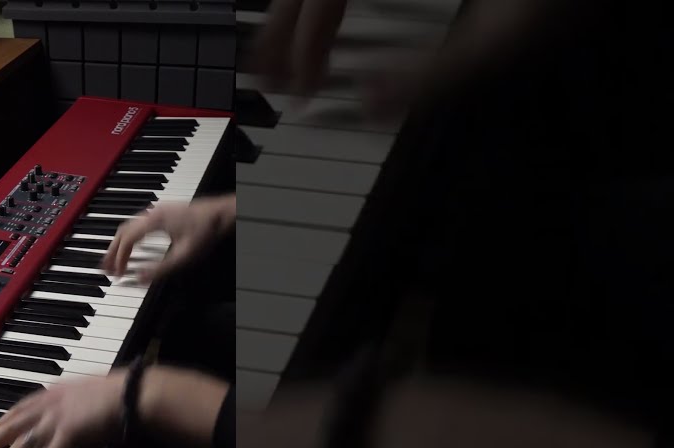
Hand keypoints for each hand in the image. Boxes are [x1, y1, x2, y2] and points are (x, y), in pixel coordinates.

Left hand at [0, 373, 126, 447]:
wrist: (133, 393)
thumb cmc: (122, 393)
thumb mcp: (91, 394)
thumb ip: (78, 403)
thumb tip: (78, 412)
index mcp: (55, 394)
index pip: (19, 409)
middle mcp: (49, 406)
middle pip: (9, 427)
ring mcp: (55, 422)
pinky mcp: (66, 437)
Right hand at [101, 195, 233, 281]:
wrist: (221, 213)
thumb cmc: (206, 231)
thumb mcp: (185, 256)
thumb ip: (161, 269)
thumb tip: (140, 279)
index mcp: (154, 221)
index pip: (127, 240)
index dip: (119, 258)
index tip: (116, 274)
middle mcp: (152, 213)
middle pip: (122, 232)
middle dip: (111, 251)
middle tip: (104, 268)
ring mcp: (156, 211)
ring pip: (128, 227)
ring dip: (119, 244)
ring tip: (113, 261)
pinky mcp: (162, 213)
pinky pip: (137, 225)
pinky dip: (129, 238)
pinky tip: (131, 249)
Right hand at [252, 0, 565, 115]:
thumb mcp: (508, 38)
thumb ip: (438, 76)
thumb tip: (369, 107)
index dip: (303, 51)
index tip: (303, 94)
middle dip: (281, 36)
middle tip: (268, 85)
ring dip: (294, 15)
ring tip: (280, 57)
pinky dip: (325, 4)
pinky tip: (330, 23)